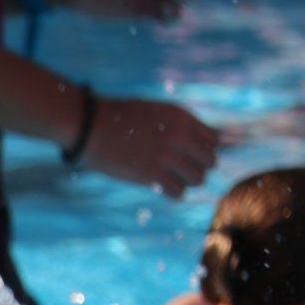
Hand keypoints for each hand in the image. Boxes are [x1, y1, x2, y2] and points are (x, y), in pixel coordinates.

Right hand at [81, 97, 220, 197]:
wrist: (91, 127)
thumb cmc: (120, 118)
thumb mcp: (155, 112)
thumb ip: (179, 125)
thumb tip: (207, 140)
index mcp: (181, 117)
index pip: (213, 139)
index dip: (203, 149)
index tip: (189, 154)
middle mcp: (179, 136)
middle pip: (209, 161)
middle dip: (197, 166)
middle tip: (179, 168)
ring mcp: (167, 156)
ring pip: (197, 178)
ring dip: (185, 180)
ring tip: (169, 177)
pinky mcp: (153, 175)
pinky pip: (179, 192)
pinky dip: (172, 192)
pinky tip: (160, 185)